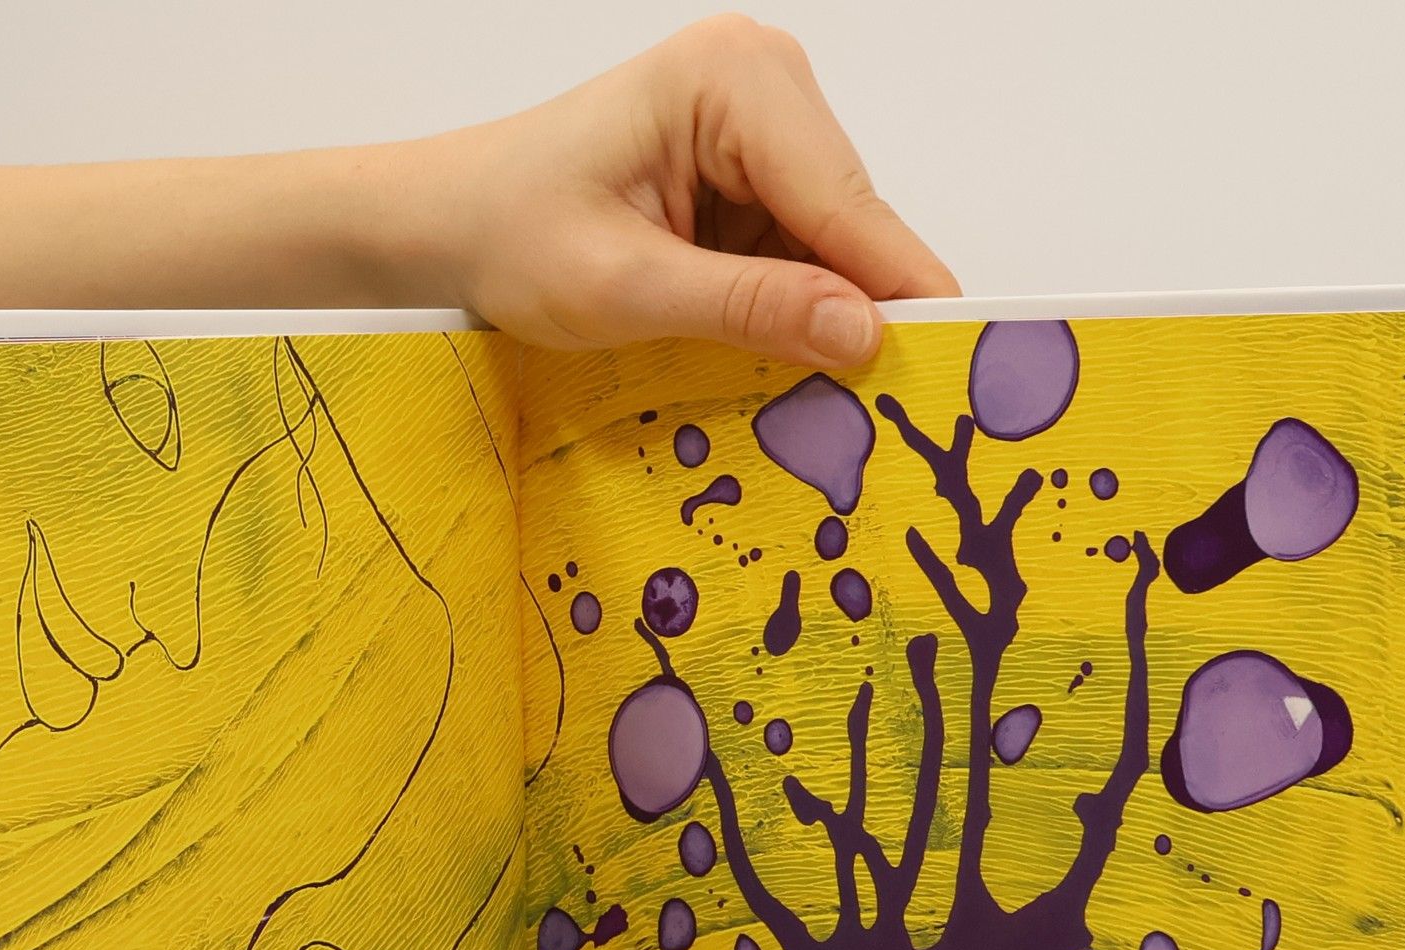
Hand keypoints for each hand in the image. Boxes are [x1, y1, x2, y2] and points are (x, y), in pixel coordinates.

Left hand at [429, 14, 959, 368]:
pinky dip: (794, 308)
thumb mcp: (625, 289)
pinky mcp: (750, 169)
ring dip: (823, 316)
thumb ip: (747, 308)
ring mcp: (761, 124)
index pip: (843, 199)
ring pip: (835, 243)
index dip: (896, 288)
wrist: (449, 222)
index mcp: (732, 80)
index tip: (955, 362)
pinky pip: (802, 250)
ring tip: (817, 398)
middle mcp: (762, 82)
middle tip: (878, 414)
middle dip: (856, 310)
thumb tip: (861, 336)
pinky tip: (779, 358)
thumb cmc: (508, 235)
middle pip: (851, 219)